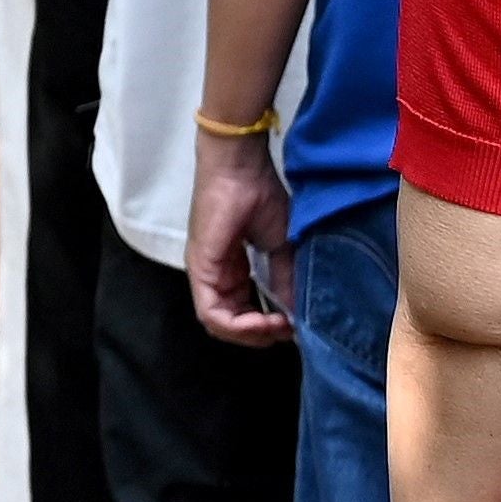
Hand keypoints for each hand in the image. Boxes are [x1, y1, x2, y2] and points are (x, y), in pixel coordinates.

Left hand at [185, 130, 296, 346]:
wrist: (242, 166)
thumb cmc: (260, 195)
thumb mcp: (282, 245)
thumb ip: (287, 280)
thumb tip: (299, 314)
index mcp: (234, 270)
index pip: (245, 313)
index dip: (270, 325)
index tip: (296, 323)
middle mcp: (216, 276)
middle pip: (232, 324)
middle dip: (262, 335)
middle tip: (289, 329)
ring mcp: (206, 274)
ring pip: (220, 325)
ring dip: (252, 334)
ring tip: (278, 326)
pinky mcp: (201, 270)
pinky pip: (212, 313)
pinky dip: (239, 326)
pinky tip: (264, 321)